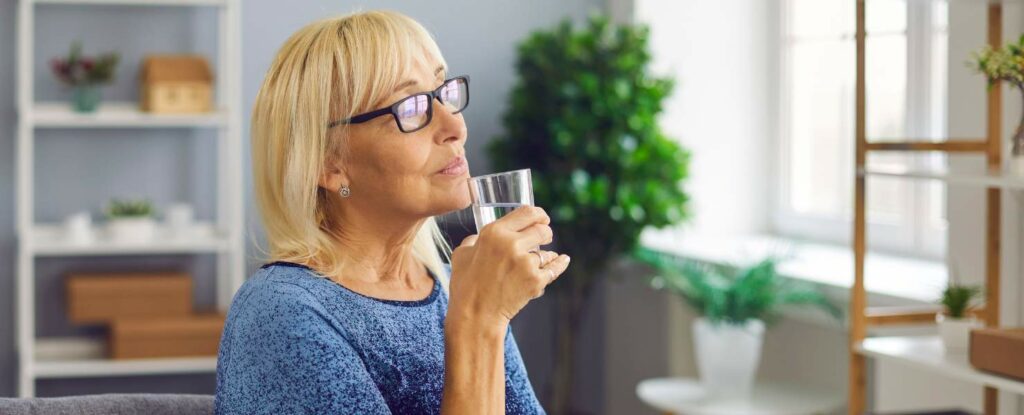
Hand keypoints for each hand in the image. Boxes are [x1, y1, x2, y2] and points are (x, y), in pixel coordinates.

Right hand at [447, 206, 570, 330]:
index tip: (543, 218)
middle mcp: (511, 244)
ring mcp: (526, 263)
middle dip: (545, 233)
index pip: (527, 212)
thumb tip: (480, 238)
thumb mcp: (461, 255)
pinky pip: (554, 268)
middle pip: (542, 229)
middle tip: (545, 237)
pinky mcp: (536, 280)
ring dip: (546, 255)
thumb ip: (474, 240)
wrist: (476, 316)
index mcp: (493, 233)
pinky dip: (558, 264)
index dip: (539, 214)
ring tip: (543, 259)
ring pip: (547, 252)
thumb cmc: (465, 286)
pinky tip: (563, 260)